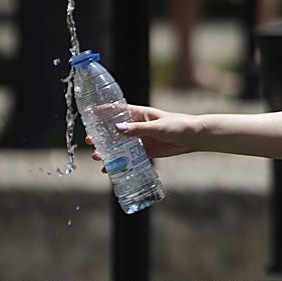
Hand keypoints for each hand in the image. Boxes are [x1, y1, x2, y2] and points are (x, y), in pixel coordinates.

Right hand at [87, 104, 202, 163]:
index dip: (103, 112)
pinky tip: (109, 170)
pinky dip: (119, 163)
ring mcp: (140, 139)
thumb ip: (138, 129)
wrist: (193, 138)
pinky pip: (129, 158)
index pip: (117, 111)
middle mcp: (137, 126)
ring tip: (97, 157)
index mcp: (139, 114)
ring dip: (107, 151)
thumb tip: (117, 129)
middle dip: (100, 136)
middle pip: (114, 130)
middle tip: (88, 141)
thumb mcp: (157, 127)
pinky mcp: (146, 152)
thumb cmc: (178, 126)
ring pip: (119, 145)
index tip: (88, 115)